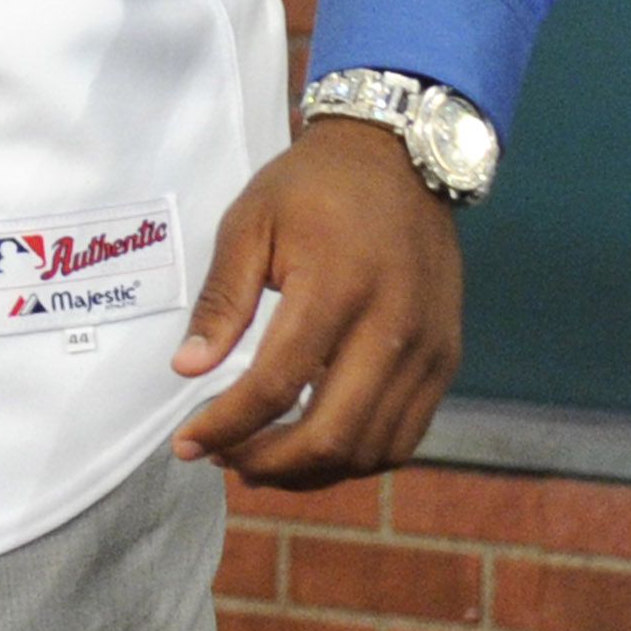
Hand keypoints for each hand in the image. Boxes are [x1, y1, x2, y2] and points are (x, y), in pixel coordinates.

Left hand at [168, 115, 461, 485]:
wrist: (401, 160)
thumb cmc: (312, 188)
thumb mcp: (249, 224)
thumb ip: (222, 300)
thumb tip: (186, 370)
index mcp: (334, 289)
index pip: (275, 384)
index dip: (226, 425)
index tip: (185, 442)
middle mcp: (391, 330)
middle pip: (331, 435)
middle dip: (268, 463)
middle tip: (221, 459)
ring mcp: (428, 352)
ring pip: (371, 449)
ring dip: (311, 471)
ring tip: (259, 460)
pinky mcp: (446, 362)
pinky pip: (404, 437)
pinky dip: (356, 457)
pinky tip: (313, 447)